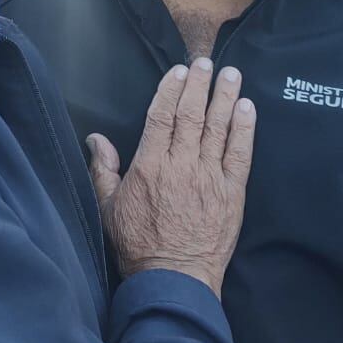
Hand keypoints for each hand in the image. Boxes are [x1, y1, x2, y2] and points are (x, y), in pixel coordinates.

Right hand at [88, 58, 255, 297]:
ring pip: (218, 128)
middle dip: (199, 85)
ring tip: (231, 74)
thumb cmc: (138, 246)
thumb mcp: (108, 208)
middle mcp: (181, 165)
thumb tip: (95, 139)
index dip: (170, 90)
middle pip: (191, 115)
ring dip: (224, 97)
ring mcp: (209, 177)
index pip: (161, 117)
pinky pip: (240, 154)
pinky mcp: (231, 193)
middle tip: (206, 62)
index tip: (178, 72)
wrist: (174, 279)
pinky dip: (244, 129)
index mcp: (150, 166)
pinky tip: (247, 108)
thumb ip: (103, 170)